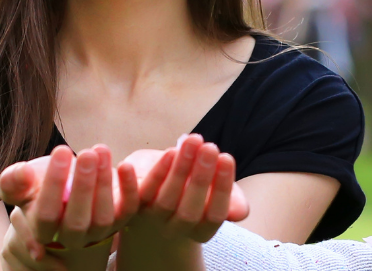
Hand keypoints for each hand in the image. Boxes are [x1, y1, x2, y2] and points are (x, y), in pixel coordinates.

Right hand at [0, 145, 138, 269]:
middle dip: (83, 186)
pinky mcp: (119, 220)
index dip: (54, 183)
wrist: (61, 191)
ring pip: (103, 216)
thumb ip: (13, 181)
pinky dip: (130, 189)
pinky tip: (125, 165)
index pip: (46, 214)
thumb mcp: (18, 183)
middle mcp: (70, 237)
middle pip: (77, 221)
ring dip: (104, 183)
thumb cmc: (37, 186)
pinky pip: (129, 210)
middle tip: (87, 154)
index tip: (61, 149)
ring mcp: (96, 232)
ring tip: (100, 151)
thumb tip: (23, 172)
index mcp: (41, 230)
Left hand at [133, 134, 250, 242]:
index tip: (226, 158)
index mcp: (200, 230)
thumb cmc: (193, 188)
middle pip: (189, 211)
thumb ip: (231, 200)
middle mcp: (176, 230)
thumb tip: (240, 212)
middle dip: (201, 178)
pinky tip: (153, 157)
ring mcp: (152, 219)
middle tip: (210, 147)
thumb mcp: (215, 191)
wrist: (155, 187)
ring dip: (179, 170)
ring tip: (192, 141)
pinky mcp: (132, 207)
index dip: (222, 188)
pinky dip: (145, 177)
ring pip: (165, 200)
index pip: (214, 215)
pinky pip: (138, 195)